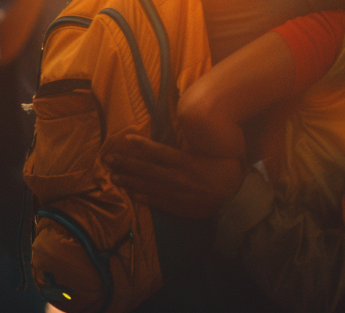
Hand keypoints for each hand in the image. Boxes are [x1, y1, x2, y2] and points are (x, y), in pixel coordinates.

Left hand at [104, 135, 243, 219]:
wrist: (237, 203)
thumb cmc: (230, 174)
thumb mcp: (218, 155)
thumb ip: (200, 148)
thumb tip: (189, 137)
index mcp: (186, 163)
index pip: (159, 152)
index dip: (141, 145)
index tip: (125, 139)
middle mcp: (177, 178)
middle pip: (146, 169)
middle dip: (126, 163)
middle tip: (108, 159)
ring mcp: (175, 194)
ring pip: (147, 186)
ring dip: (129, 180)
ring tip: (113, 176)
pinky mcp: (177, 207)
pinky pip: (155, 201)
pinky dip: (141, 197)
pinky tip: (131, 193)